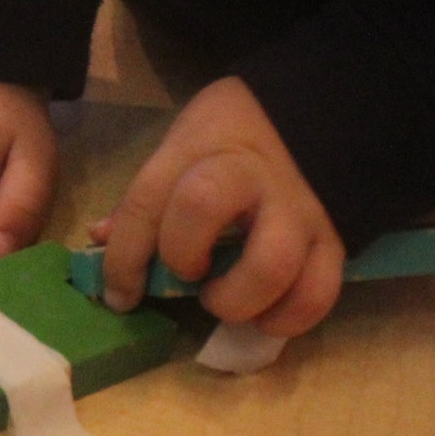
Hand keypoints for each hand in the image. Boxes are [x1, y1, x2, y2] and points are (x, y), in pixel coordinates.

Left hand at [97, 75, 343, 335]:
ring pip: (271, 264)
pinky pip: (318, 292)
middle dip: (181, 256)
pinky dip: (289, 319)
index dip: (124, 258)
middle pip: (201, 208)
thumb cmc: (231, 137)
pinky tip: (266, 318)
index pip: (147, 202)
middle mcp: (249, 177)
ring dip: (238, 299)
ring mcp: (296, 209)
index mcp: (199, 150)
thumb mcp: (181, 147)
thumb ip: (145, 197)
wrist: (318, 116)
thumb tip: (100, 239)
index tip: (120, 295)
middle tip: (189, 276)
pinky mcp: (334, 240)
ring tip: (226, 302)